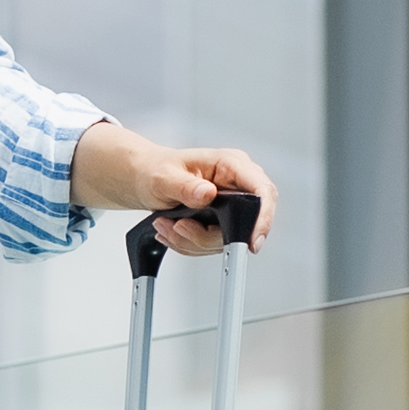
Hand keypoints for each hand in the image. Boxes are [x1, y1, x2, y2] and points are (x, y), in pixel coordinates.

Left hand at [72, 127, 276, 251]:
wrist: (146, 180)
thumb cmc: (156, 170)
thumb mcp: (163, 177)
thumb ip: (184, 186)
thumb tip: (206, 193)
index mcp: (231, 164)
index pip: (262, 191)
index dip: (262, 217)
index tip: (251, 241)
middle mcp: (236, 185)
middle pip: (247, 222)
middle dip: (210, 235)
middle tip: (180, 229)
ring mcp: (232, 206)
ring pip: (227, 238)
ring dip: (193, 240)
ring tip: (167, 225)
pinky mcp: (223, 222)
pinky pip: (214, 244)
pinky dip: (190, 244)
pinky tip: (173, 230)